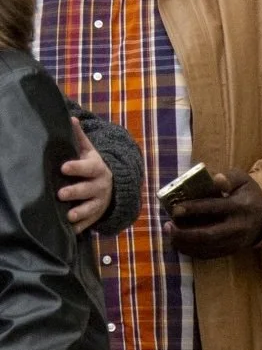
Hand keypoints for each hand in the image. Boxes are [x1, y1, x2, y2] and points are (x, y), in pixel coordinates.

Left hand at [59, 117, 113, 233]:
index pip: (88, 167)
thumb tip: (70, 119)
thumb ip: (79, 138)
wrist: (113, 186)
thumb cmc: (93, 166)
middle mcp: (101, 185)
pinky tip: (70, 231)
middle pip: (88, 189)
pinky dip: (81, 227)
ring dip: (80, 212)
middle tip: (60, 193)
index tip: (63, 167)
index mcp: (97, 168)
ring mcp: (99, 202)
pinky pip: (90, 223)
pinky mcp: (97, 215)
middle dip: (75, 191)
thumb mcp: (89, 151)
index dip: (76, 167)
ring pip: (91, 208)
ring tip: (69, 216)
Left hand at [164, 169, 261, 258]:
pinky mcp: (231, 251)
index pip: (214, 208)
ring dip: (185, 244)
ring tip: (170, 234)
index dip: (193, 209)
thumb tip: (214, 178)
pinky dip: (191, 251)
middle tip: (168, 226)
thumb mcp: (242, 180)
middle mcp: (238, 227)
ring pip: (206, 248)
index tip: (175, 209)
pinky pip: (208, 255)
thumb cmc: (248, 194)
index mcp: (240, 206)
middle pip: (208, 235)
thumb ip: (228, 177)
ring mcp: (235, 242)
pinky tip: (179, 243)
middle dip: (185, 233)